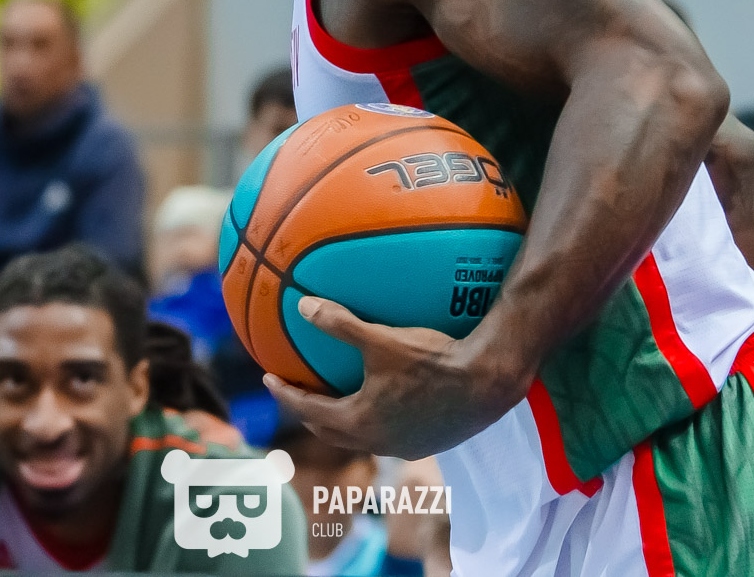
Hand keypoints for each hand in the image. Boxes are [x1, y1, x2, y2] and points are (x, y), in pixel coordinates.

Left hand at [262, 296, 526, 458]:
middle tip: (295, 390)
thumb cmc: (431, 362)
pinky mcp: (426, 443)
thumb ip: (340, 324)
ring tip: (334, 395)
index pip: (309, 410)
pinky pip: (386, 433)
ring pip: (359, 436)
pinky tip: (382, 398)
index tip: (268, 378)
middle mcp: (377, 442)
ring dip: (340, 418)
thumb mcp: (381, 339)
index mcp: (359, 422)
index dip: (285, 393)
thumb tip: (302, 306)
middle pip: (330, 431)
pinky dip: (371, 418)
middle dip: (308, 412)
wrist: (485, 385)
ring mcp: (403, 447)